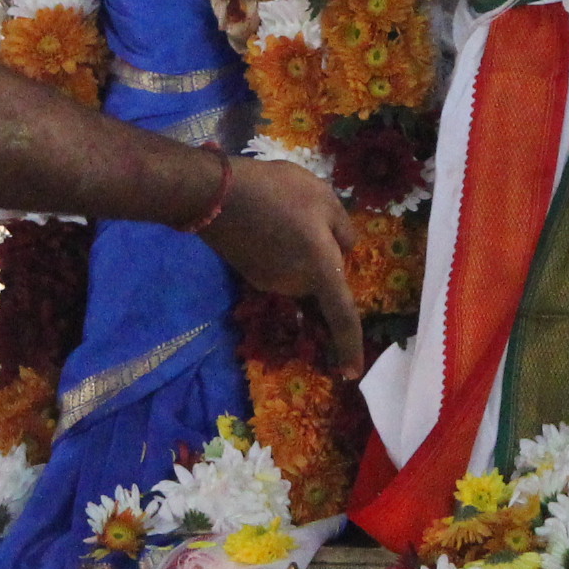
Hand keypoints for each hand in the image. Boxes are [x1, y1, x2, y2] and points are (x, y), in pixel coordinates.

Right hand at [201, 157, 364, 376]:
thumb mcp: (324, 199)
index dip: (350, 346)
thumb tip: (344, 250)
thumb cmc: (278, 193)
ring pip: (299, 272)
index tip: (352, 374)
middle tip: (314, 218)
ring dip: (301, 253)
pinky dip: (282, 249)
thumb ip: (343, 229)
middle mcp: (296, 286)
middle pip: (321, 283)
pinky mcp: (251, 273)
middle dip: (324, 261)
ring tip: (287, 212)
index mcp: (322, 271)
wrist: (217, 196)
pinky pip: (280, 266)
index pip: (342, 317)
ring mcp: (270, 282)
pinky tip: (268, 220)